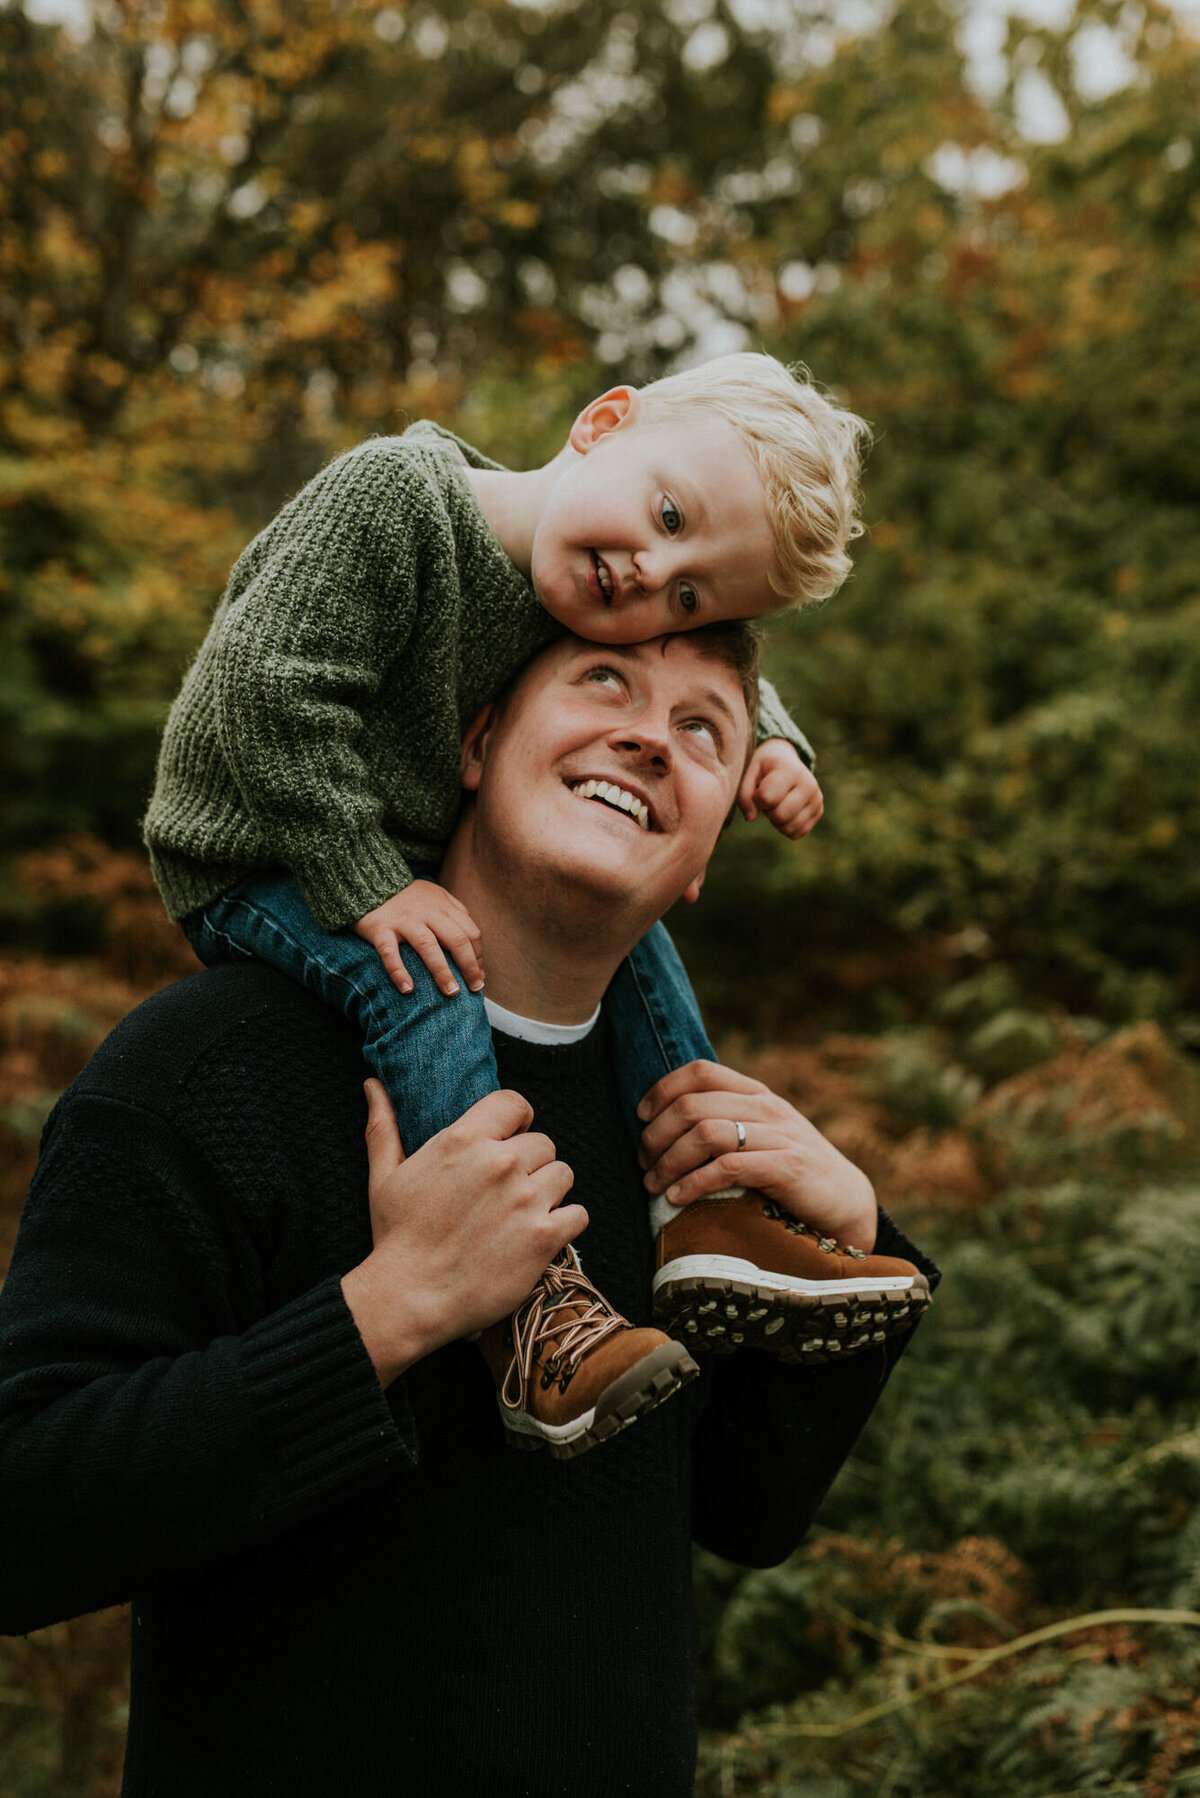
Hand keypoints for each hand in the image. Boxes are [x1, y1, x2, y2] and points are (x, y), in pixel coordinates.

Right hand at [341, 1082, 586, 1385]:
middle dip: (530, 1165)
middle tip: (508, 1194)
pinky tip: (541, 1236)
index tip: (512, 1140)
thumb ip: (383, 1127)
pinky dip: (566, 1225)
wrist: (409, 1299)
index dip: (518, 1121)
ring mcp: (525, 1200)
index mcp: (463, 1141)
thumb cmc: (396, 1238)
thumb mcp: (384, 1177)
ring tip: (523, 1215)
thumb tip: (372, 1084)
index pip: (515, 1104)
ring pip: (563, 1174)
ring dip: (549, 1193)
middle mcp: (499, 1163)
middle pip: (543, 1143)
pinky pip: (579, 1214)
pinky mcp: (544, 1237)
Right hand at [354, 880, 483, 996]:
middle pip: (456, 939)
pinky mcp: (381, 929)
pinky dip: (399, 972)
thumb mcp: (436, 895)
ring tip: (451, 992)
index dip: (478, 956)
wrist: (369, 882)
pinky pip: (390, 952)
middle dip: (469, 966)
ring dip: (442, 972)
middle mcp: (427, 912)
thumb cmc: (408, 895)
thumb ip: (455, 912)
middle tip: (474, 988)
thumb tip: (474, 943)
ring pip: (428, 946)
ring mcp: (404, 920)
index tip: (478, 976)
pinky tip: (408, 990)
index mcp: (444, 906)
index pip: (470, 932)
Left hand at [637, 1060, 875, 1251]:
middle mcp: (766, 1108)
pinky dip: (694, 1182)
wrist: (844, 1201)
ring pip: (705, 1134)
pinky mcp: (787, 1168)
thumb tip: (663, 1125)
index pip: (700, 1072)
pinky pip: (729, 1167)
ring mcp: (779, 1136)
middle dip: (657, 1135)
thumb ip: (725, 1120)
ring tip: (653, 1185)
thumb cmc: (790, 1169)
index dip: (662, 1090)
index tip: (641, 1118)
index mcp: (755, 1093)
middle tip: (643, 1163)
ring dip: (669, 1161)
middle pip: (692, 1105)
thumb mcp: (760, 1133)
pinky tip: (678, 1197)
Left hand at [738, 740, 822, 838]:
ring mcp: (817, 799)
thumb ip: (745, 795)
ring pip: (788, 828)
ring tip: (777, 803)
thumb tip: (750, 818)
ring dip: (776, 821)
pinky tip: (785, 811)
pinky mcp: (819, 811)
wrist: (786, 761)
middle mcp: (809, 785)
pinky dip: (785, 827)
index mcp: (791, 771)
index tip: (759, 788)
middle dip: (767, 811)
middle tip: (768, 798)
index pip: (767, 798)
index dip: (757, 798)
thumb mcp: (749, 773)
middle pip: (779, 816)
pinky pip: (796, 833)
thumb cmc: (765, 768)